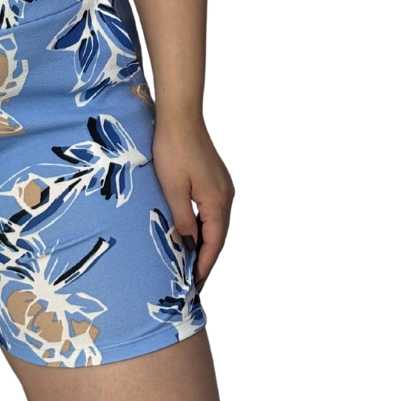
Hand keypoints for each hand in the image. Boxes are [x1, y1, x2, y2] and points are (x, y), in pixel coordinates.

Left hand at [150, 115, 234, 290]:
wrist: (179, 116)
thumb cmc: (173, 150)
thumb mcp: (173, 189)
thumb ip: (183, 219)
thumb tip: (190, 244)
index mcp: (218, 201)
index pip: (215, 242)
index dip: (205, 265)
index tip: (196, 284)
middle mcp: (226, 195)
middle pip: (219, 235)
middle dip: (207, 258)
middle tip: (193, 280)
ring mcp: (222, 186)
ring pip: (216, 223)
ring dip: (206, 243)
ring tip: (191, 262)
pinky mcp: (215, 179)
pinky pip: (212, 210)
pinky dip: (205, 226)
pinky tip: (193, 232)